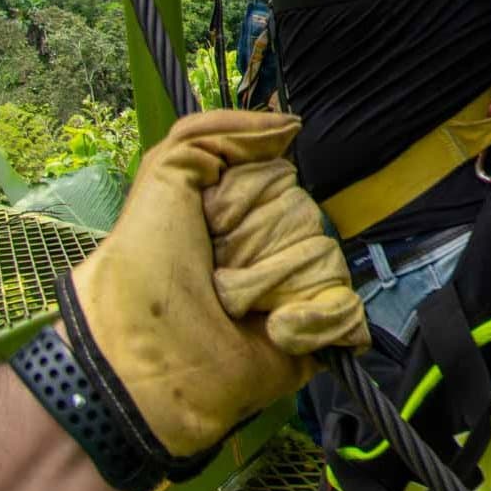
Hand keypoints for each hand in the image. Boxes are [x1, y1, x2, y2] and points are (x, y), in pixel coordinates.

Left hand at [63, 110, 367, 461]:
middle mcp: (265, 249)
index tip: (218, 217)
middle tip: (221, 269)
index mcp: (234, 216)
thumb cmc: (145, 272)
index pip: (283, 178)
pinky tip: (278, 326)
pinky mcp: (312, 335)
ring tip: (242, 308)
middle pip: (307, 213)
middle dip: (264, 238)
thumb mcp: (160, 179)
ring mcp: (292, 292)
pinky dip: (316, 316)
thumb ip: (213, 134)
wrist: (145, 365)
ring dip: (280, 281)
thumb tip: (289, 126)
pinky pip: (346, 307)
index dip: (253, 192)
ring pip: (326, 256)